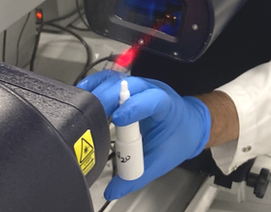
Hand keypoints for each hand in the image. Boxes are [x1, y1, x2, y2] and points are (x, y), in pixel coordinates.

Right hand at [78, 70, 210, 199]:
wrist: (189, 125)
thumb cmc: (178, 139)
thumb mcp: (160, 161)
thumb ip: (136, 176)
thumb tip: (112, 191)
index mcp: (166, 106)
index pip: (153, 100)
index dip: (135, 107)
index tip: (117, 120)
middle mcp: (152, 90)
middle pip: (129, 86)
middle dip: (108, 99)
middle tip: (90, 116)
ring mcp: (140, 86)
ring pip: (117, 80)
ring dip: (98, 92)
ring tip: (81, 107)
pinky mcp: (128, 88)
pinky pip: (110, 81)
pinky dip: (96, 86)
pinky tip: (82, 95)